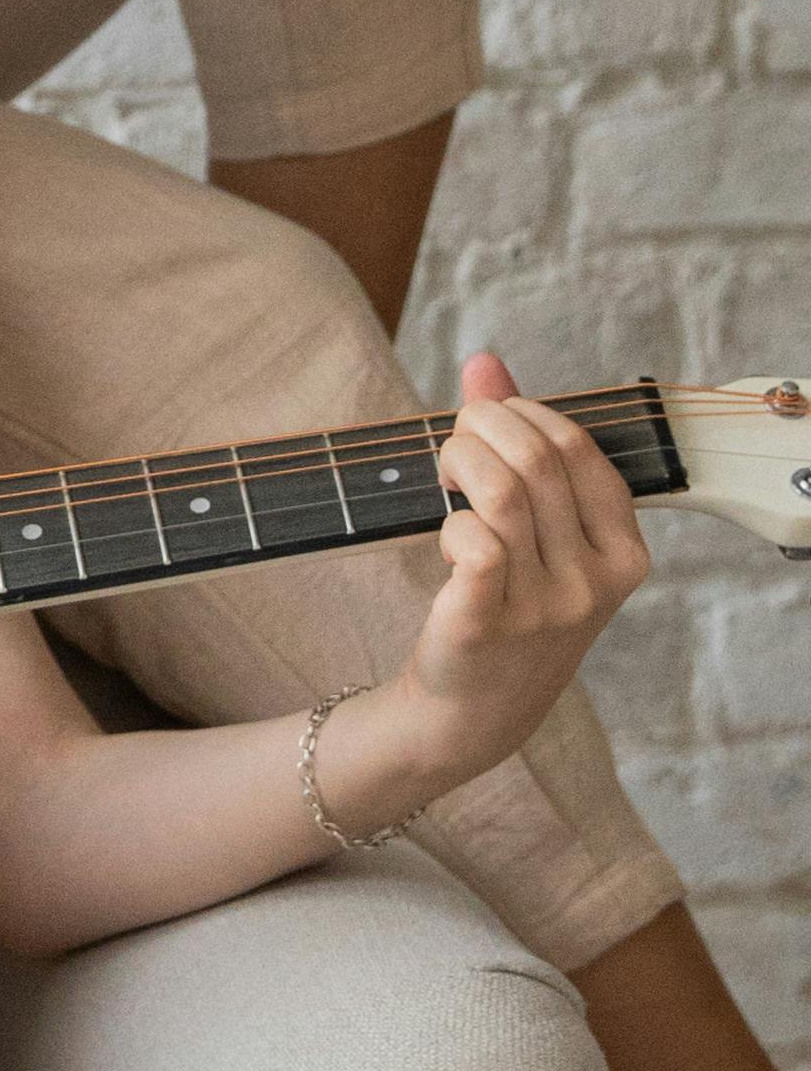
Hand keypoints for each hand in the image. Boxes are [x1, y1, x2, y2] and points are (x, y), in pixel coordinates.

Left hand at [318, 355, 652, 835]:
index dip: (526, 413)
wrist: (472, 711)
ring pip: (501, 491)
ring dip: (459, 459)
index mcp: (624, 554)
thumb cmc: (507, 604)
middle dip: (483, 425)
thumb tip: (484, 359)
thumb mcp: (535, 531)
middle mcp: (594, 583)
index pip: (580, 449)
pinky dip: (451, 520)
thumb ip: (517, 442)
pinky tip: (447, 535)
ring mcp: (545, 607)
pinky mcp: (488, 623)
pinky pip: (473, 540)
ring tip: (445, 474)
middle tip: (455, 438)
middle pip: (537, 460)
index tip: (490, 418)